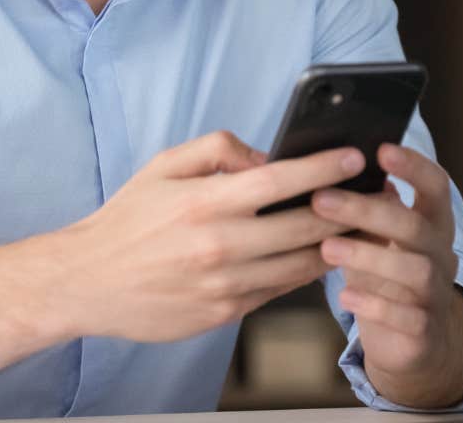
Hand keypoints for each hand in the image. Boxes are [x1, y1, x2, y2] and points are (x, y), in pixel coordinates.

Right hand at [50, 131, 363, 343]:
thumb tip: (265, 156)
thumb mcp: (163, 166)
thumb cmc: (127, 219)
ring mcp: (225, 285)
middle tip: (374, 194)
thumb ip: (217, 150)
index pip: (279, 181)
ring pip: (300, 265)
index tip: (354, 157)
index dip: (322, 167)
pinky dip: (303, 273)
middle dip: (345, 208)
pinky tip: (318, 256)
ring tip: (360, 226)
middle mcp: (220, 245)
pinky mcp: (224, 313)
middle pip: (303, 227)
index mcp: (205, 202)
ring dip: (335, 245)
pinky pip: (279, 290)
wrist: (88, 281)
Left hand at [311, 142, 462, 406]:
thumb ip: (363, 210)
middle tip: (321, 199)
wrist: (411, 344)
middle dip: (368, 210)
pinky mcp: (425, 330)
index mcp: (432, 224)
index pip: (436, 186)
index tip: (380, 149)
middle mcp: (441, 254)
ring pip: (414, 270)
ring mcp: (437, 294)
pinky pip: (406, 316)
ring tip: (327, 247)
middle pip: (415, 226)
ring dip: (368, 255)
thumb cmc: (385, 278)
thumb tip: (329, 168)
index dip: (413, 166)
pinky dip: (375, 304)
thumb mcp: (375, 240)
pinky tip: (346, 295)